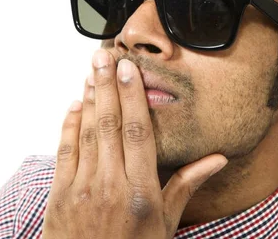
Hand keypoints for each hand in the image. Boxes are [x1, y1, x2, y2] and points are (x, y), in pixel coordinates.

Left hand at [40, 49, 227, 238]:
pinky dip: (69, 124)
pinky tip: (75, 104)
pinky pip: (65, 151)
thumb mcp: (166, 223)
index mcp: (141, 191)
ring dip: (89, 98)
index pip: (137, 132)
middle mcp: (111, 185)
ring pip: (86, 132)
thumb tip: (216, 158)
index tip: (130, 69)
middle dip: (107, 85)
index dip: (132, 96)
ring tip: (91, 71)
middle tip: (104, 55)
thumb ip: (186, 184)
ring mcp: (83, 188)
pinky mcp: (61, 194)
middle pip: (109, 124)